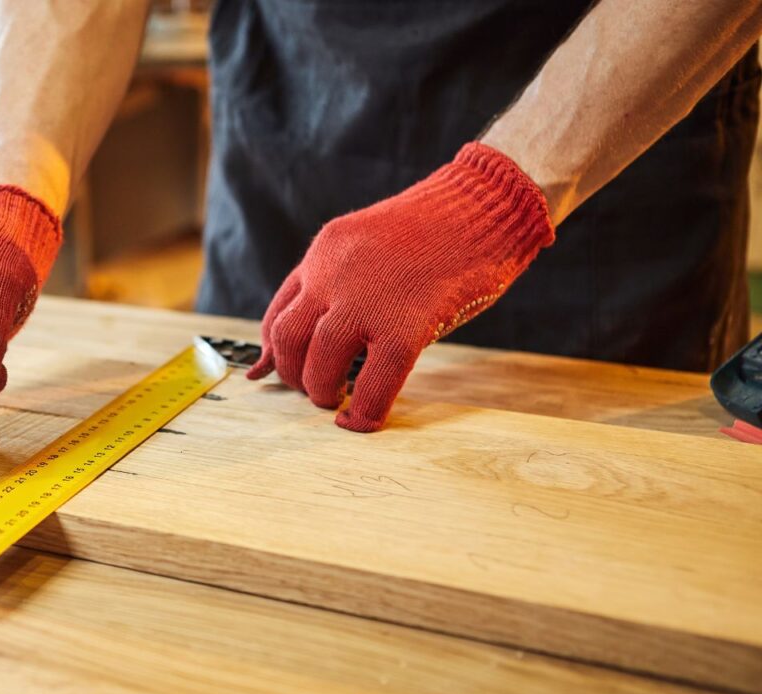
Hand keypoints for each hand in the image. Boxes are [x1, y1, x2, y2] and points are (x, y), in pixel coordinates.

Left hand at [247, 143, 554, 431]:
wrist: (488, 202)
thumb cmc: (440, 227)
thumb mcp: (372, 244)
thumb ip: (342, 282)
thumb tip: (322, 334)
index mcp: (324, 252)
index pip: (279, 313)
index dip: (275, 353)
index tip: (285, 373)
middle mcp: (332, 274)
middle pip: (287, 340)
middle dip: (294, 376)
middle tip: (317, 390)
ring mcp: (366, 299)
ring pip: (319, 363)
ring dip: (322, 392)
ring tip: (339, 401)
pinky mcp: (406, 323)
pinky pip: (375, 382)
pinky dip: (365, 411)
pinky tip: (364, 421)